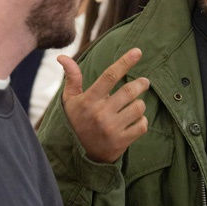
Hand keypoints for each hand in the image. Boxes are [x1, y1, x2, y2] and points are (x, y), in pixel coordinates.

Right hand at [58, 47, 149, 162]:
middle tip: (144, 82)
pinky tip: (134, 121)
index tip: (138, 51)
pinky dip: (142, 121)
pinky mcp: (121, 141)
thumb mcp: (70, 100)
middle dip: (141, 84)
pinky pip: (142, 125)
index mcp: (89, 100)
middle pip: (129, 91)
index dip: (125, 61)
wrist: (79, 154)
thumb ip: (72, 78)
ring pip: (139, 107)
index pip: (109, 76)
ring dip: (140, 104)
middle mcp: (100, 113)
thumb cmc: (76, 121)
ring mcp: (111, 128)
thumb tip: (62, 57)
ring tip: (134, 105)